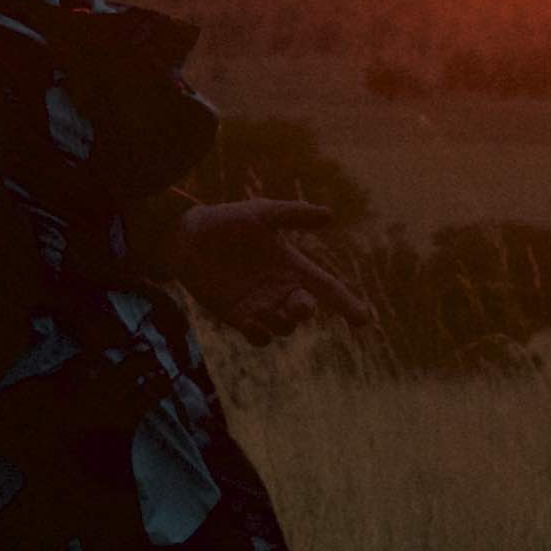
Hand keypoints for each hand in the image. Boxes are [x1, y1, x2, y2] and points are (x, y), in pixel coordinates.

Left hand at [164, 197, 355, 343]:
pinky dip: (260, 334)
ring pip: (285, 328)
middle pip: (307, 310)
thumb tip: (331, 216)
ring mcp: (260, 305)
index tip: (364, 320)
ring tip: (266, 309)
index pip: (327, 288)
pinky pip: (259, 337)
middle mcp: (280, 289)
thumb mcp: (261, 213)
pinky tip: (252, 321)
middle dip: (306, 311)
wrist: (186, 237)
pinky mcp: (238, 317)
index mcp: (292, 265)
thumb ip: (294, 215)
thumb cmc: (226, 220)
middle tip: (300, 307)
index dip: (347, 304)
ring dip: (281, 322)